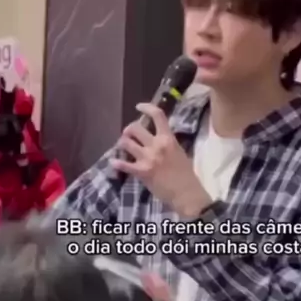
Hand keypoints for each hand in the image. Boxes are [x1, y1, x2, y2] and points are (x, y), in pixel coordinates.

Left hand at [112, 103, 211, 217]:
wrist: (186, 193)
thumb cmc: (186, 173)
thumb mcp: (179, 152)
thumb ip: (168, 142)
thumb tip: (158, 136)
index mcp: (168, 138)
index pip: (157, 115)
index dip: (146, 107)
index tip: (138, 107)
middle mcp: (156, 145)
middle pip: (134, 128)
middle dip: (128, 130)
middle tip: (129, 135)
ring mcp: (147, 158)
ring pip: (126, 143)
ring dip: (123, 144)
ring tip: (124, 147)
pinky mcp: (141, 172)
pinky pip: (124, 165)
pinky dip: (117, 163)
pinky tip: (114, 163)